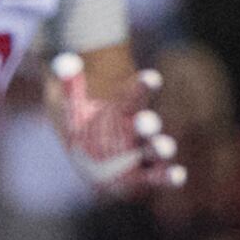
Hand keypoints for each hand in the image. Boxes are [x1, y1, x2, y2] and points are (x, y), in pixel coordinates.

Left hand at [50, 53, 183, 196]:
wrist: (94, 162)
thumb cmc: (88, 131)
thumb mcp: (74, 110)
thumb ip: (71, 87)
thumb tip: (63, 62)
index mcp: (125, 112)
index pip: (135, 97)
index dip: (143, 87)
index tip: (151, 78)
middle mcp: (140, 132)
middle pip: (148, 126)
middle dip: (147, 124)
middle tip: (143, 121)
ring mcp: (147, 154)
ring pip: (159, 150)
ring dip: (162, 148)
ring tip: (163, 147)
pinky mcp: (149, 176)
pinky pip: (162, 177)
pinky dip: (171, 177)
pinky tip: (177, 176)